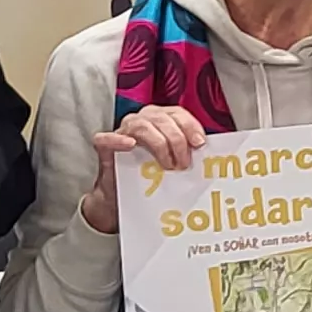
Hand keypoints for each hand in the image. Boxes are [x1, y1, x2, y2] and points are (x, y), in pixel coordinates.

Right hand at [78, 106, 205, 235]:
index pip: (178, 114)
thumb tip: (207, 154)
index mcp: (161, 119)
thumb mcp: (173, 162)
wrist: (121, 198)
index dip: (190, 126)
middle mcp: (142, 120)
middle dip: (177, 140)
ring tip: (167, 164)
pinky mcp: (104, 146)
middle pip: (162, 118)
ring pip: (142, 125)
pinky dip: (119, 140)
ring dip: (159, 144)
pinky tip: (130, 145)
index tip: (200, 144)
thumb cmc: (149, 176)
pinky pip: (107, 138)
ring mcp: (122, 131)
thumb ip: (187, 153)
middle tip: (183, 164)